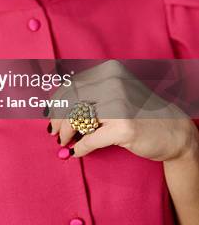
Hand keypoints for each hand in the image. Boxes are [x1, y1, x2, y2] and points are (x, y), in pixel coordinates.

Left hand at [47, 60, 198, 160]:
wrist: (175, 131)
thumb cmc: (141, 113)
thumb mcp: (116, 94)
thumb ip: (90, 96)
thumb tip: (55, 107)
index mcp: (109, 72)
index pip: (72, 85)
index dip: (57, 102)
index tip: (50, 115)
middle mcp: (113, 83)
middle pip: (71, 101)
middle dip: (59, 119)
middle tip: (55, 134)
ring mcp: (119, 105)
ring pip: (77, 118)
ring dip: (67, 133)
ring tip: (65, 142)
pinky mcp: (124, 128)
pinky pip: (90, 139)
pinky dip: (81, 148)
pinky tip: (77, 152)